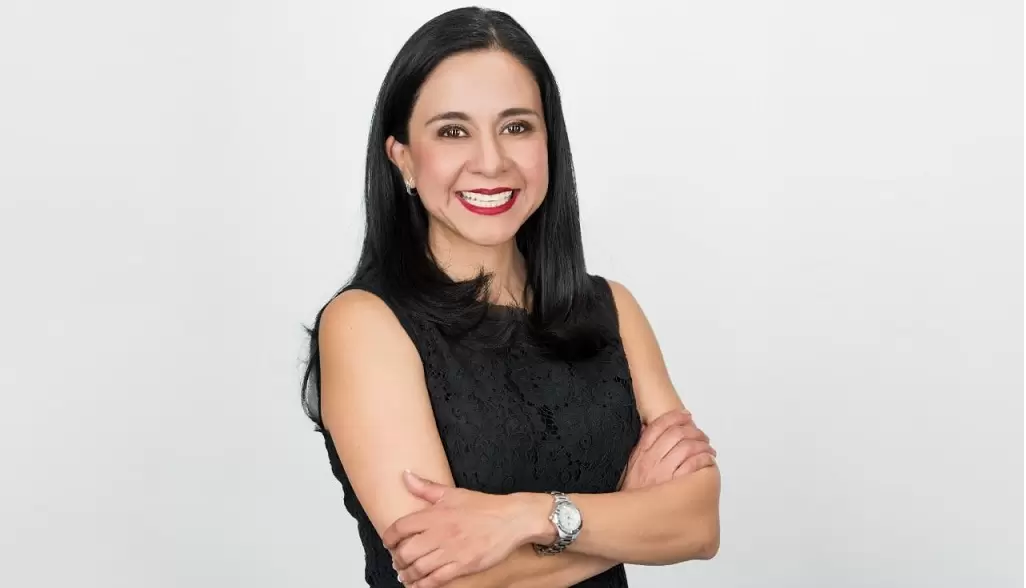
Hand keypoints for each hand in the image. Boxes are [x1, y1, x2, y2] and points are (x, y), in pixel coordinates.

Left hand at [383, 471, 525, 586]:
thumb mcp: (453, 493)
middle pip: (406, 552)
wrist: (511, 519)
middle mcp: (440, 533)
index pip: (400, 527)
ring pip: (419, 568)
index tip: (389, 543)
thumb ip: (426, 487)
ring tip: (405, 574)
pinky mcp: (463, 565)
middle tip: (398, 561)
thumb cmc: (483, 507)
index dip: (389, 538)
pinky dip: (424, 585)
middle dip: (398, 559)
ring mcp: (451, 551)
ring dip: (408, 574)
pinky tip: (420, 584)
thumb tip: (405, 475)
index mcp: (435, 514)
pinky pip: (436, 580)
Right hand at [619, 408, 716, 489]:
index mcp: (639, 455)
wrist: (627, 521)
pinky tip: (707, 461)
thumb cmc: (631, 498)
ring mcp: (662, 474)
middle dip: (693, 431)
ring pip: (687, 447)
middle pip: (676, 434)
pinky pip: (693, 465)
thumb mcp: (630, 470)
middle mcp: (650, 461)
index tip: (686, 415)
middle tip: (702, 435)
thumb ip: (640, 451)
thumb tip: (648, 431)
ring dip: (702, 445)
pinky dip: (703, 459)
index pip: (658, 426)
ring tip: (708, 450)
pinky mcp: (673, 488)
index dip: (675, 417)